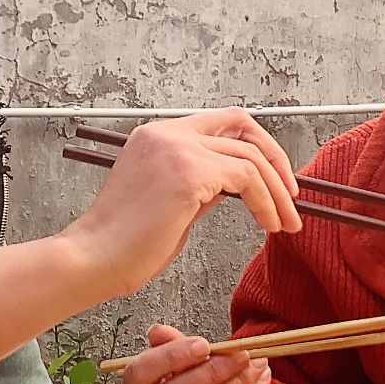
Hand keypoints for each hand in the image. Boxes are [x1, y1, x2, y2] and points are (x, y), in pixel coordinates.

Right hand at [58, 110, 301, 298]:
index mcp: (156, 137)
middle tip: (292, 197)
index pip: (220, 123)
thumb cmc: (123, 245)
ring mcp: (177, 149)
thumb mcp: (170, 206)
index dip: (254, 147)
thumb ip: (200, 187)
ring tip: (286, 223)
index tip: (273, 180)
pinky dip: (265, 202)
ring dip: (277, 191)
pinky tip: (268, 224)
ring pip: (250, 156)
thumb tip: (233, 188)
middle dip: (276, 160)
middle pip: (241, 125)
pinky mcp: (188, 172)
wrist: (92, 260)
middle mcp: (167, 134)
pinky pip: (246, 179)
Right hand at [121, 323, 271, 383]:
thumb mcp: (175, 365)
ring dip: (238, 380)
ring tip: (257, 362)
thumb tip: (160, 332)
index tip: (202, 344)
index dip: (171, 357)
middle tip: (240, 353)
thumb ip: (170, 346)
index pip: (141, 374)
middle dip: (213, 370)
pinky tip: (261, 379)